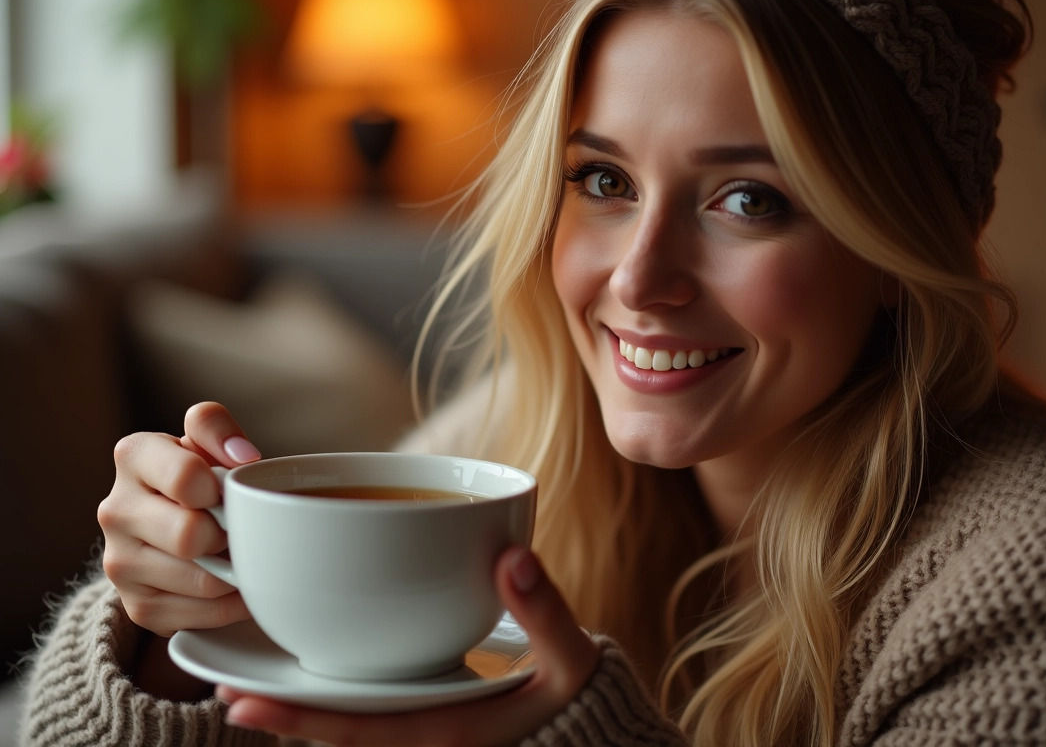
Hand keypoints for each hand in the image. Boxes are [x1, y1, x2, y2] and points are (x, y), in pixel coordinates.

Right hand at [99, 401, 259, 637]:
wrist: (177, 526)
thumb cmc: (201, 474)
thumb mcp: (206, 439)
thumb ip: (216, 426)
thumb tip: (243, 458)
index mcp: (133, 457)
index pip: (185, 477)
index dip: (221, 489)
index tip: (230, 491)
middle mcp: (115, 509)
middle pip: (191, 535)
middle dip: (229, 533)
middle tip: (240, 527)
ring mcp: (119, 562)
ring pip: (201, 579)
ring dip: (235, 570)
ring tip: (241, 553)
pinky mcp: (137, 606)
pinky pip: (202, 614)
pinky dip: (232, 603)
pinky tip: (236, 584)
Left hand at [217, 548, 600, 746]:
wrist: (585, 728)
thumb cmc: (576, 700)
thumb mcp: (573, 661)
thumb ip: (546, 613)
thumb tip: (510, 557)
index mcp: (447, 732)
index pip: (361, 728)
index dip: (300, 720)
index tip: (243, 703)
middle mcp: (423, 731)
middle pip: (339, 726)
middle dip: (281, 710)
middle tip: (218, 688)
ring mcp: (422, 719)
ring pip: (350, 712)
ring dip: (300, 697)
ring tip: (242, 676)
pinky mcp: (427, 702)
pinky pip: (372, 696)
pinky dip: (336, 683)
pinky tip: (314, 651)